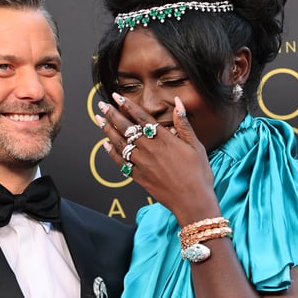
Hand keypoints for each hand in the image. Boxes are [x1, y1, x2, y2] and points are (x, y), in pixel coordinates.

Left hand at [97, 94, 217, 221]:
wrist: (192, 201)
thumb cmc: (198, 174)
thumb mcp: (196, 145)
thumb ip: (184, 123)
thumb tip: (177, 102)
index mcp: (164, 139)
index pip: (141, 117)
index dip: (128, 106)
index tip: (117, 96)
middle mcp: (150, 149)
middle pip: (126, 128)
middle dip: (112, 114)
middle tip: (102, 105)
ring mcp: (142, 163)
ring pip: (120, 143)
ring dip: (108, 130)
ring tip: (99, 120)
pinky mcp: (139, 177)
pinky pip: (121, 163)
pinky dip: (112, 153)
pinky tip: (105, 145)